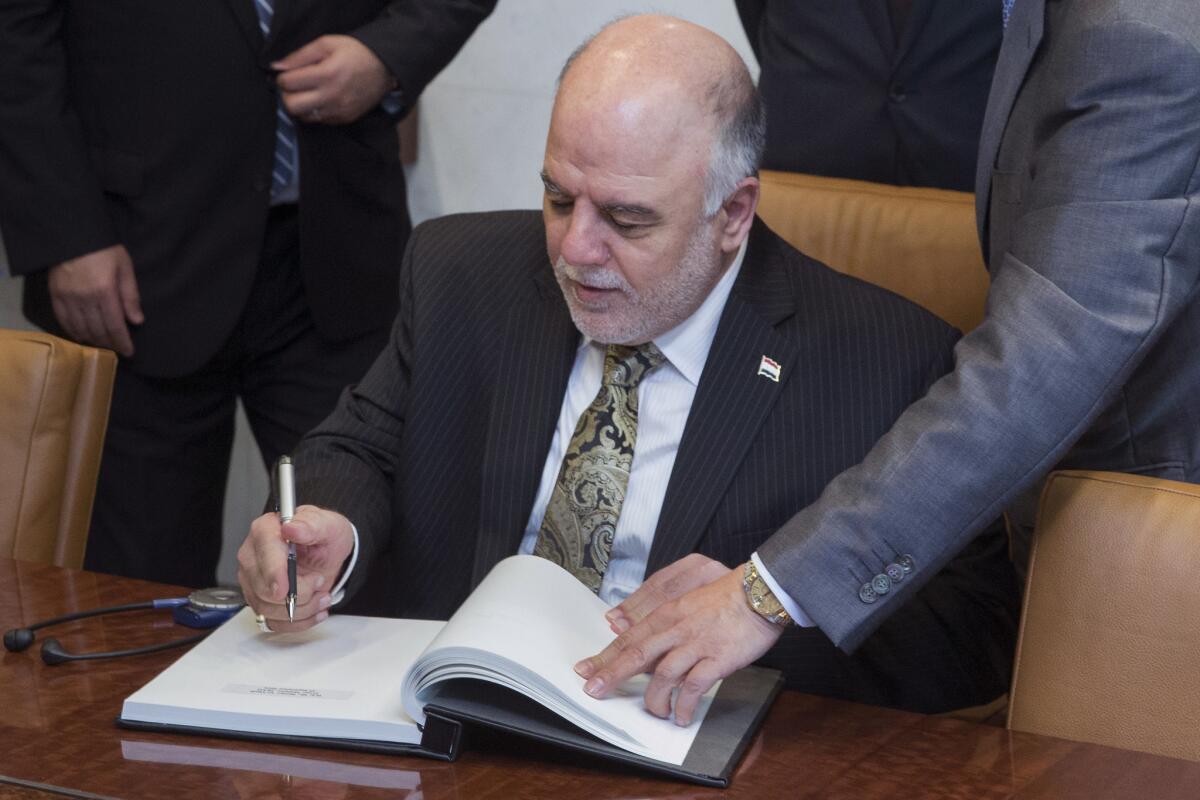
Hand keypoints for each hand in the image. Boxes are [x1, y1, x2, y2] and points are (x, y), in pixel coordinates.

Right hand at [47, 244, 142, 356]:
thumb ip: (130, 295)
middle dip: (109, 343)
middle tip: (117, 349)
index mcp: (105, 292)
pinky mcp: (54, 295)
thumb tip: (137, 321)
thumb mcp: (124, 267)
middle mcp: (84, 299)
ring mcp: (67, 298)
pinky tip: (82, 336)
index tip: (129, 352)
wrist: (72, 234)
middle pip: (98, 330)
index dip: (122, 342)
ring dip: (93, 340)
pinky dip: (73, 332)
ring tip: (102, 344)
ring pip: (80, 328)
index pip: (115, 326)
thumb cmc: (104, 249)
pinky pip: (63, 320)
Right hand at [237, 504, 354, 631]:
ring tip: (322, 595)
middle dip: (299, 592)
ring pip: (268, 609)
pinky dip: (299, 621)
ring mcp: (254, 581)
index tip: (285, 588)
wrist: (328, 553)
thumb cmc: (323, 536)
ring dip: (303, 608)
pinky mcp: (260, 601)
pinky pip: (274, 622)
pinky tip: (315, 610)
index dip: (274, 574)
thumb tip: (292, 528)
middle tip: (320, 582)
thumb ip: (311, 525)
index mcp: (265, 530)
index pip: (264, 554)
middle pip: (264, 588)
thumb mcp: (328, 524)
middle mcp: (253, 556)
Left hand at [274, 35, 393, 124]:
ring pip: (303, 116)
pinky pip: (318, 120)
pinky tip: (321, 99)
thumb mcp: (327, 44)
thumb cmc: (355, 53)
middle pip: (292, 105)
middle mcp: (332, 96)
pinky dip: (314, 111)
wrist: (384, 69)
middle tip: (294, 86)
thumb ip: (300, 55)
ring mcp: (338, 110)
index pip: (288, 83)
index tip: (290, 73)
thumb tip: (277, 67)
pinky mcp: (344, 119)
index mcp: (326, 74)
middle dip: (287, 95)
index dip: (283, 77)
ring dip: (300, 105)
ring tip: (307, 92)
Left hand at [574, 563, 783, 726]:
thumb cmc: (725, 599)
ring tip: (656, 713)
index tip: (585, 670)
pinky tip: (681, 716)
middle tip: (594, 691)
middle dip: (611, 674)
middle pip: (635, 654)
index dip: (605, 655)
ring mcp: (696, 644)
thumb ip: (666, 623)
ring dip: (654, 699)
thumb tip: (647, 645)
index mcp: (667, 614)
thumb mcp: (688, 603)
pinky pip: (693, 687)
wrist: (759, 593)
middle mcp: (676, 628)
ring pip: (662, 675)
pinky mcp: (716, 659)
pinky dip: (684, 705)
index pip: (629, 637)